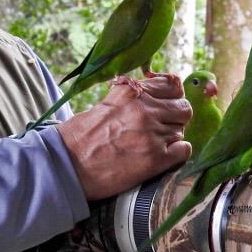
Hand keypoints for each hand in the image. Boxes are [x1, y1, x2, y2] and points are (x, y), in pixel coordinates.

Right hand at [56, 74, 192, 201]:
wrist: (67, 165)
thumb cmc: (81, 136)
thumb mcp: (107, 103)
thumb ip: (133, 97)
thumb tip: (157, 96)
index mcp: (132, 92)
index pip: (173, 85)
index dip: (172, 97)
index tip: (165, 105)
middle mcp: (145, 109)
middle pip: (183, 108)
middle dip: (175, 119)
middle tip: (161, 129)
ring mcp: (152, 134)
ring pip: (182, 130)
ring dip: (172, 138)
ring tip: (153, 145)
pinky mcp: (155, 159)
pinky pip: (184, 150)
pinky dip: (177, 154)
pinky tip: (163, 157)